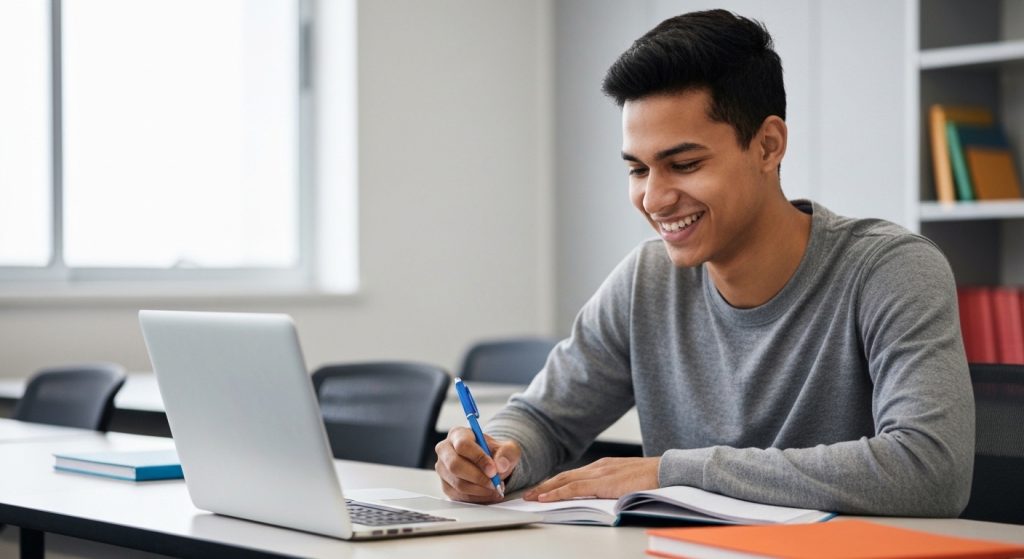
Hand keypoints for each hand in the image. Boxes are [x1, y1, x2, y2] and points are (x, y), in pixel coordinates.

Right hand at [435, 427, 520, 502]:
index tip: (493, 469)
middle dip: (478, 477)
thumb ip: (507, 453)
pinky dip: (476, 497)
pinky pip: (459, 496)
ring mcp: (443, 469)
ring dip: (479, 489)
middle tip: (494, 483)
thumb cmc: (495, 453)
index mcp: (458, 434)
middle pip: (455, 465)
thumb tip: (501, 465)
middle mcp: (445, 450)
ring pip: (457, 483)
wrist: (491, 464)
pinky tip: (488, 493)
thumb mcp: (507, 448)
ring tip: (495, 488)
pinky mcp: (446, 485)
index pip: (463, 445)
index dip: (478, 458)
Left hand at [523, 457, 659, 501]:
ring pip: (565, 481)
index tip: (542, 489)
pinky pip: (574, 488)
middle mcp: (599, 466)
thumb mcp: (627, 482)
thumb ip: (612, 488)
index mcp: (604, 467)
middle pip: (565, 476)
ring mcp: (600, 472)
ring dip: (545, 489)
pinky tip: (546, 498)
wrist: (668, 471)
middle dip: (544, 485)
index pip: (573, 475)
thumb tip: (601, 499)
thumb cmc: (653, 479)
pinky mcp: (603, 482)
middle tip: (528, 494)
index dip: (555, 483)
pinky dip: (557, 493)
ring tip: (530, 497)